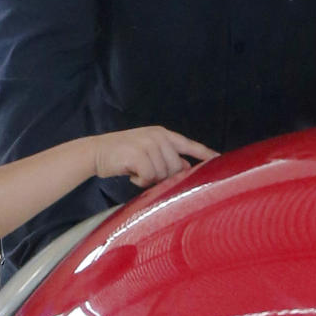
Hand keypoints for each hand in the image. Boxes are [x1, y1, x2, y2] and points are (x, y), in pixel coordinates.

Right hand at [92, 127, 216, 187]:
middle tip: (144, 173)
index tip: (220, 160)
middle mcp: (158, 136)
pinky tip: (130, 174)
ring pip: (163, 174)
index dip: (205, 154)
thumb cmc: (122, 155)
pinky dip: (140, 181)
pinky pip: (149, 177)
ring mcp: (148, 144)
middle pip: (176, 167)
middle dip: (162, 176)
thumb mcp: (147, 152)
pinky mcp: (139, 154)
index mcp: (162, 134)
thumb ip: (167, 158)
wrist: (95, 152)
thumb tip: (187, 168)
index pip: (189, 144)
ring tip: (135, 171)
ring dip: (149, 179)